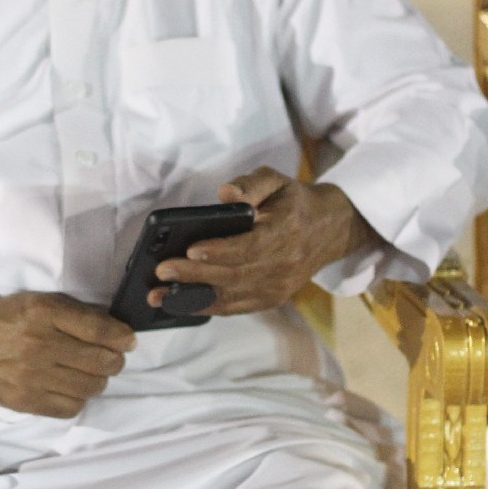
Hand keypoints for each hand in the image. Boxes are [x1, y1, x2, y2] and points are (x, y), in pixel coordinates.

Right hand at [0, 291, 134, 416]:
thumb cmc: (7, 320)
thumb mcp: (39, 302)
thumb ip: (75, 314)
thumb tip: (116, 331)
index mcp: (44, 313)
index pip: (99, 330)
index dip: (122, 338)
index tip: (127, 341)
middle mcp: (39, 344)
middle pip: (101, 361)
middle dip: (114, 360)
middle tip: (110, 358)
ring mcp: (33, 376)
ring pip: (91, 386)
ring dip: (98, 380)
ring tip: (89, 373)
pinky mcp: (27, 401)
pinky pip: (72, 407)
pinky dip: (78, 399)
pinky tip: (71, 388)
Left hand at [149, 168, 375, 315]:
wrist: (329, 230)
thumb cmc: (292, 202)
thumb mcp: (276, 180)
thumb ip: (250, 183)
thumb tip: (225, 194)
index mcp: (287, 231)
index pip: (251, 246)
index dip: (220, 250)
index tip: (191, 249)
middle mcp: (284, 264)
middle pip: (235, 274)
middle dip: (195, 275)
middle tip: (161, 271)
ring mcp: (279, 287)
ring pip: (232, 296)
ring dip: (192, 298)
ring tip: (158, 295)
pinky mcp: (272, 299)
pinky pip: (235, 308)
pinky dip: (206, 307)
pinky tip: (179, 303)